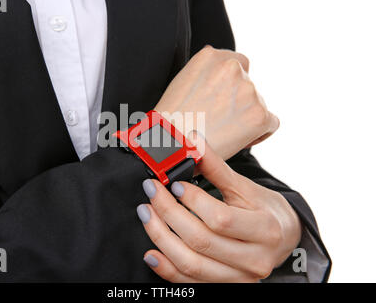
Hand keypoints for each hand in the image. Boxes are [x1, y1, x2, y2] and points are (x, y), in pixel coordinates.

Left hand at [136, 134, 300, 281]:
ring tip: (146, 214)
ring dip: (161, 238)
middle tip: (152, 192)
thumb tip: (194, 143)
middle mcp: (254, 259)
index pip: (221, 219)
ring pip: (191, 264)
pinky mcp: (224, 286)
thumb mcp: (246, 187)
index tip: (174, 184)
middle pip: (201, 241)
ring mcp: (239, 278)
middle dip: (169, 213)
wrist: (282, 239)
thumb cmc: (264, 210)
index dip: (193, 201)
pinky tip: (151, 251)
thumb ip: (218, 168)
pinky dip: (166, 268)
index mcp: (264, 229)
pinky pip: (190, 282)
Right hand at [154, 46, 278, 159]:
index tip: (220, 101)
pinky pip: (270, 123)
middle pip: (247, 83)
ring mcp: (248, 90)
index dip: (229, 85)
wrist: (171, 145)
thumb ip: (205, 75)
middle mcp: (232, 67)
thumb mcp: (181, 83)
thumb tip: (217, 79)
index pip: (235, 63)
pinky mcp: (259, 115)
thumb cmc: (169, 122)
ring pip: (257, 104)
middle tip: (219, 120)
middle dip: (236, 101)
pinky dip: (258, 133)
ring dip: (244, 117)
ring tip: (221, 133)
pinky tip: (237, 140)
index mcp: (211, 57)